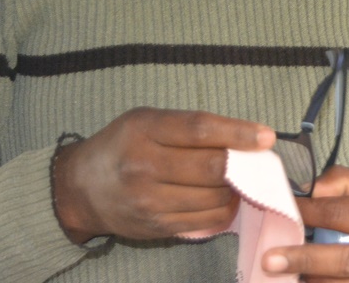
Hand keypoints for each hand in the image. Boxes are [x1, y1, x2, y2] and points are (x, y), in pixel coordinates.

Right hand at [51, 107, 273, 242]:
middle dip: (242, 164)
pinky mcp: (157, 227)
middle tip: (255, 160)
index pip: (200, 129)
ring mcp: (150, 201)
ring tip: (237, 179)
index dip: (238, 133)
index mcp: (144, 130)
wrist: (81, 188)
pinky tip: (224, 198)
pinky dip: (225, 209)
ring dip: (237, 189)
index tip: (267, 136)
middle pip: (212, 167)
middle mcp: (145, 166)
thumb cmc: (121, 145)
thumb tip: (242, 137)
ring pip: (214, 197)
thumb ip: (188, 126)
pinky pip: (207, 221)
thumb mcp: (146, 121)